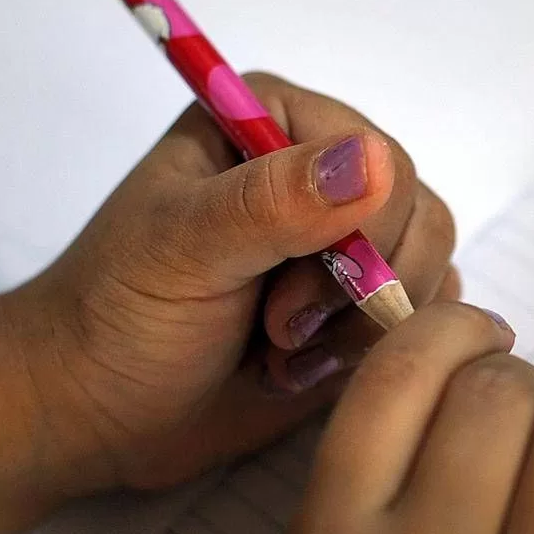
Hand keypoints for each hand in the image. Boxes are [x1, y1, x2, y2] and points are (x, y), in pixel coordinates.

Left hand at [13, 73, 456, 490]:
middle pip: (421, 219)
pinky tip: (299, 372)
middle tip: (277, 333)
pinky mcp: (359, 305)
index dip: (358, 238)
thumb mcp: (182, 250)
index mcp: (276, 124)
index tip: (283, 305)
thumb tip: (376, 162)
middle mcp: (322, 175)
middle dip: (357, 294)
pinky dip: (370, 356)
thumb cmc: (120, 317)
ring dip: (360, 332)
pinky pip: (422, 317)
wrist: (101, 409)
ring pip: (432, 271)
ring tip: (282, 355)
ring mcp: (347, 242)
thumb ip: (271, 203)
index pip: (383, 162)